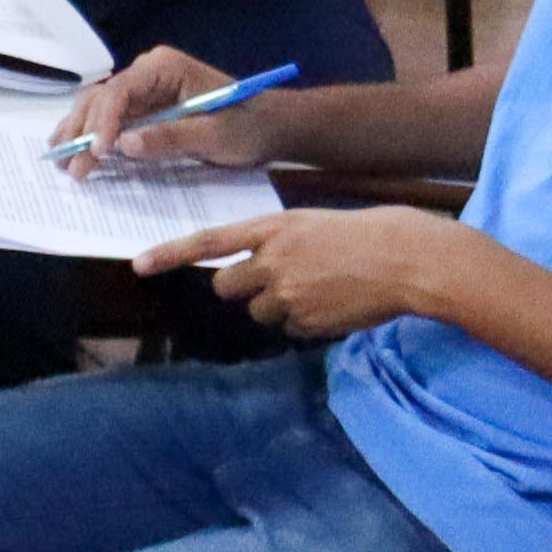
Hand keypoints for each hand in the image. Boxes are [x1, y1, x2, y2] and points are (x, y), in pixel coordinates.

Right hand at [60, 46, 252, 169]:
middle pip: (101, 98)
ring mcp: (143, 90)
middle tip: (71, 167)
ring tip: (62, 162)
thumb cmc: (248, 126)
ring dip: (79, 134)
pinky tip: (72, 150)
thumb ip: (170, 138)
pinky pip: (110, 119)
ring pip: (98, 107)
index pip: (120, 90)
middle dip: (84, 132)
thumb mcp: (213, 135)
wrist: (269, 126)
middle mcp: (147, 72)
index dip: (103, 122)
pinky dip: (91, 135)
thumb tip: (125, 144)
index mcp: (164, 67)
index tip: (96, 152)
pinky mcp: (143, 108)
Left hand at [136, 203, 477, 339]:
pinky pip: (291, 327)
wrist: (413, 260)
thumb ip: (282, 243)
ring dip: (279, 305)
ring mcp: (289, 293)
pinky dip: (307, 321)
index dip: (170, 254)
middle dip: (242, 288)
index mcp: (275, 228)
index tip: (138, 265)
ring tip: (321, 288)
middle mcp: (274, 260)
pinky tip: (337, 303)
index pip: (209, 241)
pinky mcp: (307, 321)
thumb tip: (262, 271)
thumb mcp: (317, 225)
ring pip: (259, 311)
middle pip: (226, 287)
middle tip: (275, 280)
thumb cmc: (373, 234)